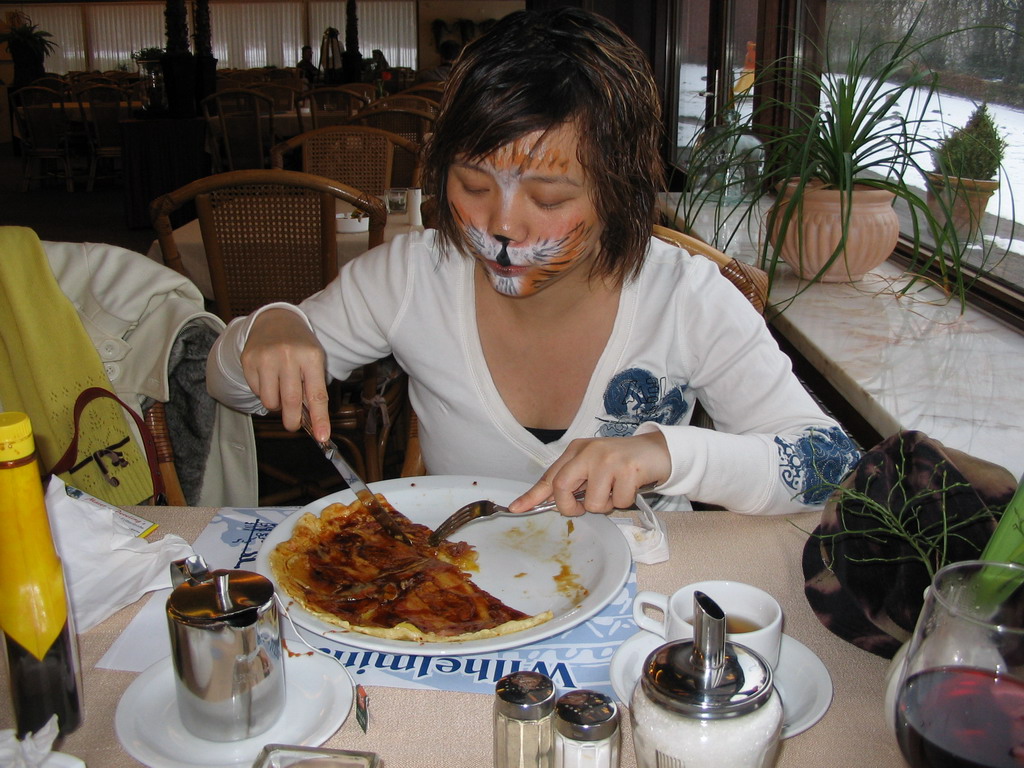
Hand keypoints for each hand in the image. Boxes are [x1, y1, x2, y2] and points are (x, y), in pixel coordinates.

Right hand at [239, 309, 330, 440]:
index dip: (319, 419)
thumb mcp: (314, 361)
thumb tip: (311, 423)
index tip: (322, 437)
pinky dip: (264, 393)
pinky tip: (269, 379)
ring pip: (270, 401)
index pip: (317, 394)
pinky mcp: (248, 360)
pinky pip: (257, 391)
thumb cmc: (300, 346)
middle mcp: (288, 356)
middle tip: (293, 426)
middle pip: (291, 401)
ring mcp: (266, 357)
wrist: (275, 321)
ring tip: (281, 392)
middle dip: (293, 421)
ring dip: (277, 405)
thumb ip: (313, 389)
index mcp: (311, 356)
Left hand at [508, 431, 670, 516]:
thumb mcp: (593, 467)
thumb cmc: (622, 462)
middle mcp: (588, 452)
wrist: (657, 451)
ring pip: (593, 502)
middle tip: (583, 507)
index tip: (516, 508)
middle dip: (570, 507)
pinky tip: (631, 486)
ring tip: (616, 489)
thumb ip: (574, 482)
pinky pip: (618, 502)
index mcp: (576, 451)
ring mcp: (608, 459)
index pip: (549, 477)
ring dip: (605, 505)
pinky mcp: (628, 468)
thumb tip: (552, 503)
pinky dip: (625, 501)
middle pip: (561, 488)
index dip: (532, 495)